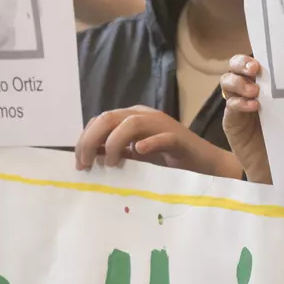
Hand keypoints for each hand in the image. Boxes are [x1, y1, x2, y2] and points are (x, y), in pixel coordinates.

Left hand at [74, 106, 240, 177]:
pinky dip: (149, 143)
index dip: (85, 139)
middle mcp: (144, 116)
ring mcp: (162, 125)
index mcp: (132, 118)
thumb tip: (89, 159)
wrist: (205, 166)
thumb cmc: (169, 163)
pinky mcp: (179, 138)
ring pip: (131, 123)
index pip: (100, 120)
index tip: (79, 164)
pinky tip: (139, 152)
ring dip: (114, 143)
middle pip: (110, 118)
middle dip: (92, 140)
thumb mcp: (136, 158)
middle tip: (86, 165)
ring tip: (111, 164)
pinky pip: (162, 136)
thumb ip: (115, 153)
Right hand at [220, 55, 270, 183]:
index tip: (260, 61)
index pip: (250, 61)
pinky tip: (253, 107)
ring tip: (253, 91)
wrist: (274, 164)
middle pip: (233, 67)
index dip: (250, 57)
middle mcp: (245, 89)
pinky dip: (240, 103)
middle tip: (253, 70)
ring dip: (238, 83)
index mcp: (260, 82)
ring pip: (227, 82)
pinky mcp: (231, 120)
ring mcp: (236, 104)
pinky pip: (230, 106)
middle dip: (241, 64)